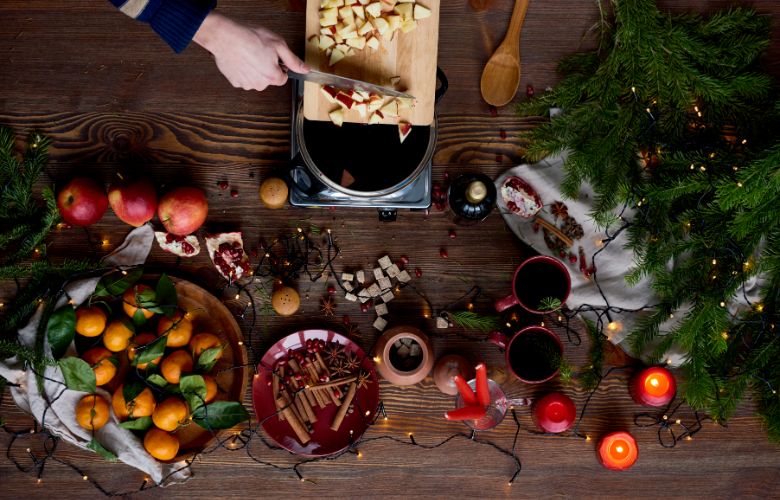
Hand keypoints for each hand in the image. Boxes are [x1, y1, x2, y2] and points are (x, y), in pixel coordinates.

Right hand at [193, 12, 308, 90]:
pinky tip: (240, 59)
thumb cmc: (250, 38)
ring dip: (254, 70)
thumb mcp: (278, 45)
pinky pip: (243, 78)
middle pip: (268, 80)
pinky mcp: (234, 82)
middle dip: (266, 68)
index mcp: (273, 77)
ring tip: (248, 54)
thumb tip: (306, 70)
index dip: (279, 66)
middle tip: (260, 53)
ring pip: (255, 79)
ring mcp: (246, 84)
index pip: (283, 78)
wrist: (225, 36)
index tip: (272, 57)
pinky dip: (243, 70)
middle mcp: (260, 85)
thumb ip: (293, 61)